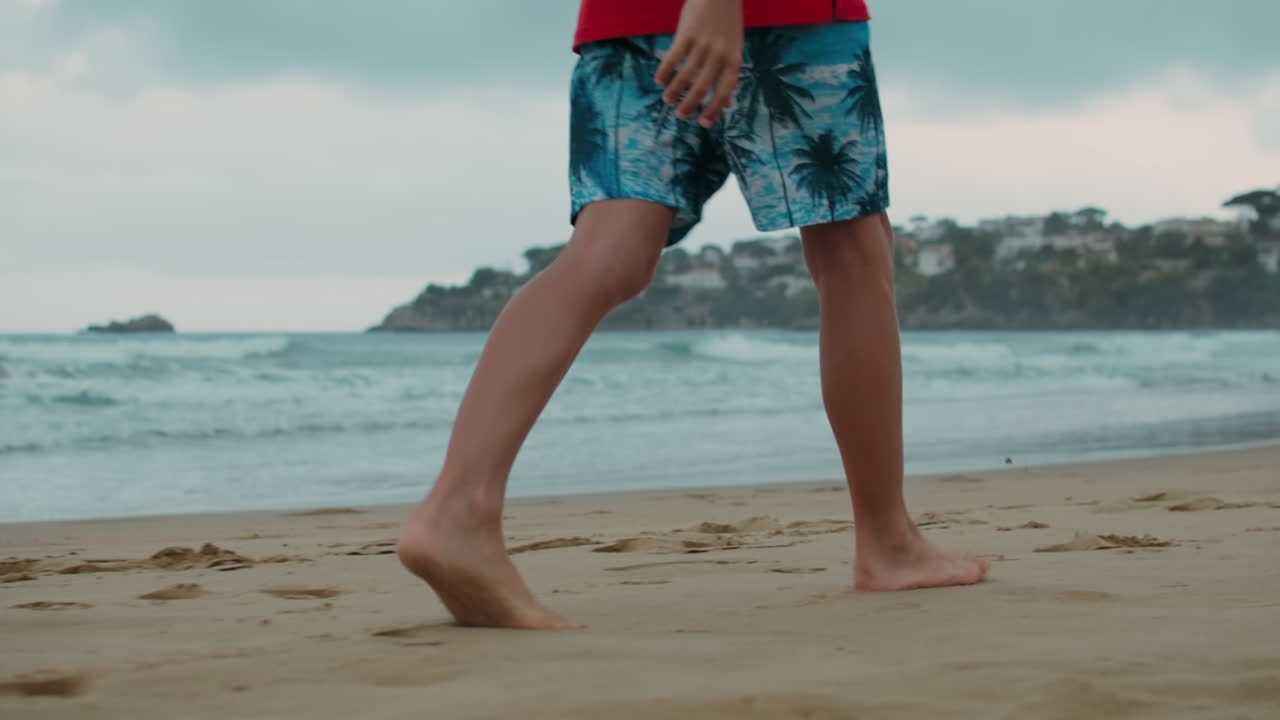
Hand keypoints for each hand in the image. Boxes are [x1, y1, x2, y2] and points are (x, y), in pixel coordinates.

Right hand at [654, 0, 742, 127]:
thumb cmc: (727, 25)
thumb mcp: (734, 50)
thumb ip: (730, 76)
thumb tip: (728, 105)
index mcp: (734, 59)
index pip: (725, 90)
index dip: (714, 109)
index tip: (704, 123)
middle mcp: (719, 54)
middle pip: (703, 86)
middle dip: (690, 104)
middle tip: (680, 116)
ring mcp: (703, 44)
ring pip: (686, 74)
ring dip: (674, 90)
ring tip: (667, 99)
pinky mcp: (687, 33)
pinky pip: (673, 57)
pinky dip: (665, 71)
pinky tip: (660, 80)